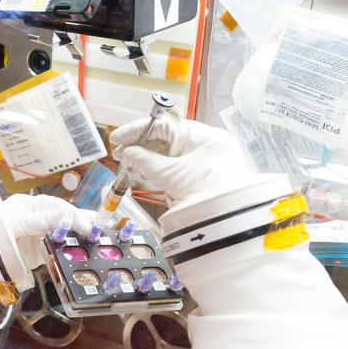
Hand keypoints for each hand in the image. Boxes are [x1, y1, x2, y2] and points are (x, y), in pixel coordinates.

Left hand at [1, 194, 94, 272]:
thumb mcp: (20, 220)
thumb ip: (43, 220)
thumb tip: (69, 217)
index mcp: (37, 205)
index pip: (62, 209)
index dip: (76, 217)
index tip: (88, 226)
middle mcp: (42, 219)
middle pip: (68, 221)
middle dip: (85, 224)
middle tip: (104, 228)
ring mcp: (42, 236)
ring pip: (65, 237)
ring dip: (80, 240)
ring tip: (99, 241)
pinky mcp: (40, 253)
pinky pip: (57, 253)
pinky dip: (69, 255)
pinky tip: (81, 255)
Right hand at [109, 117, 256, 204]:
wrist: (229, 222)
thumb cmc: (208, 193)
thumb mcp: (173, 175)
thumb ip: (146, 162)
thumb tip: (128, 154)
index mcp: (204, 137)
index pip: (166, 126)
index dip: (139, 130)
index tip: (118, 138)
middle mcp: (205, 146)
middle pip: (166, 140)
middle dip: (141, 147)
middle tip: (120, 154)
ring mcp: (202, 163)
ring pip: (169, 156)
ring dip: (147, 160)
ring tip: (128, 165)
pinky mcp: (199, 178)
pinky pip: (175, 169)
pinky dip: (158, 171)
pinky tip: (142, 172)